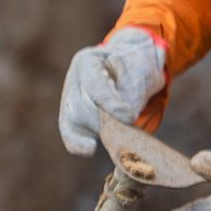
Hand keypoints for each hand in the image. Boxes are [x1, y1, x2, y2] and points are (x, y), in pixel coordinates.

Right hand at [58, 27, 167, 155]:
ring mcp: (68, 99)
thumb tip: (126, 120)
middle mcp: (73, 80)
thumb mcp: (141, 70)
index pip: (94, 85)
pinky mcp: (70, 117)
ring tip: (122, 130)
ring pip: (74, 121)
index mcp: (87, 61)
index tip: (130, 117)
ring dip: (99, 130)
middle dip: (105, 121)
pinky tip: (89, 149)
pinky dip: (78, 143)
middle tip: (129, 125)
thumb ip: (133, 92)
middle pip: (80, 107)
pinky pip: (69, 133)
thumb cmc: (136, 66)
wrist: (130, 69)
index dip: (110, 103)